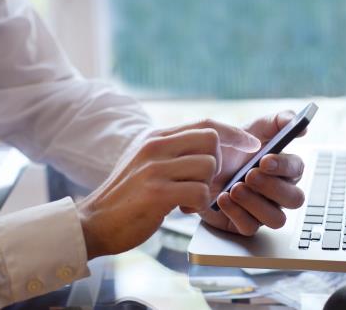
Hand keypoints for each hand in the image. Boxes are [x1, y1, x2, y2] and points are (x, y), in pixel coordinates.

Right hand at [76, 121, 259, 259]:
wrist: (93, 223)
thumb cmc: (126, 197)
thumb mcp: (146, 164)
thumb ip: (173, 153)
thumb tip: (211, 149)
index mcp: (155, 138)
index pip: (206, 123)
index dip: (234, 133)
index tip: (252, 144)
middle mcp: (155, 146)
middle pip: (211, 140)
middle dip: (217, 164)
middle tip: (201, 183)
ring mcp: (155, 168)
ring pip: (208, 167)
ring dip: (205, 189)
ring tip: (186, 200)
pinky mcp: (156, 192)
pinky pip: (200, 193)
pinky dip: (198, 205)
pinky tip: (182, 210)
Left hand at [200, 111, 306, 235]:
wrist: (197, 166)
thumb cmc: (230, 148)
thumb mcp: (251, 128)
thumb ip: (277, 121)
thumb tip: (299, 124)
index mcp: (283, 169)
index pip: (297, 170)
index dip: (285, 166)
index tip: (265, 160)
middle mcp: (278, 192)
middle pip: (294, 199)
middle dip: (273, 188)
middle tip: (249, 175)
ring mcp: (262, 211)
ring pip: (277, 219)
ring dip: (256, 203)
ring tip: (235, 188)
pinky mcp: (244, 224)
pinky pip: (250, 227)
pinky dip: (237, 213)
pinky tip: (223, 198)